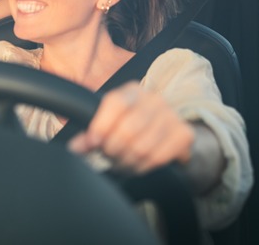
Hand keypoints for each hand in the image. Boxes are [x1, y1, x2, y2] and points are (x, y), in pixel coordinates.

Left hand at [68, 81, 194, 173]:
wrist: (165, 130)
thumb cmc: (128, 125)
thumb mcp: (108, 123)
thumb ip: (91, 133)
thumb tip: (75, 149)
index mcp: (132, 91)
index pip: (116, 103)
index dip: (101, 126)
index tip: (92, 143)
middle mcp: (154, 100)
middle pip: (128, 129)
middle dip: (112, 149)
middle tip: (106, 155)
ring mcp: (172, 116)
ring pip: (141, 147)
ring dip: (125, 161)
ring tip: (119, 162)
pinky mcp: (184, 135)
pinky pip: (157, 157)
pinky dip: (141, 166)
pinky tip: (135, 165)